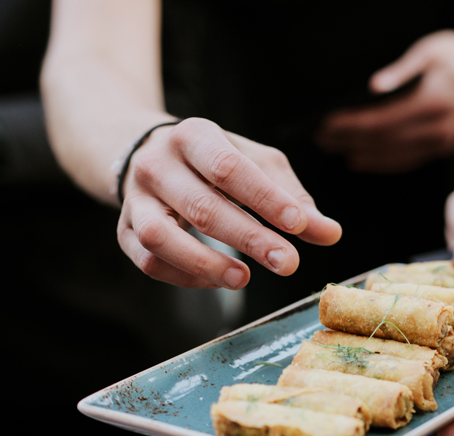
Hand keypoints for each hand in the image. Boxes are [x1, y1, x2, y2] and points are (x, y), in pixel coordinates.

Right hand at [120, 119, 341, 288]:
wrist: (146, 154)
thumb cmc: (213, 161)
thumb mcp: (256, 164)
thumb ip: (292, 198)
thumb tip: (329, 233)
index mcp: (193, 136)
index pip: (229, 170)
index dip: (266, 200)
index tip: (300, 226)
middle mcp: (157, 165)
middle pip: (201, 207)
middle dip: (249, 239)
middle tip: (287, 263)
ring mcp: (135, 200)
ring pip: (161, 238)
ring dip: (206, 264)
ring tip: (244, 279)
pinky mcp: (124, 232)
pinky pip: (149, 262)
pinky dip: (185, 277)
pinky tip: (218, 281)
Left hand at [315, 30, 453, 172]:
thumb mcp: (429, 51)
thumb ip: (401, 70)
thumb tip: (375, 87)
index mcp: (434, 102)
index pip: (383, 122)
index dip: (352, 126)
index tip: (328, 124)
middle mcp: (439, 128)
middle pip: (384, 142)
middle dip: (350, 140)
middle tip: (322, 138)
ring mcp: (443, 142)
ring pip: (394, 157)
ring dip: (362, 154)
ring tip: (335, 149)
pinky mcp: (443, 148)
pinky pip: (407, 160)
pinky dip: (382, 162)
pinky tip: (362, 160)